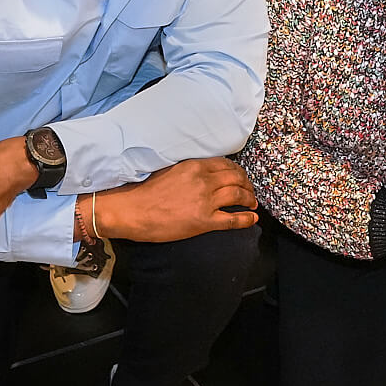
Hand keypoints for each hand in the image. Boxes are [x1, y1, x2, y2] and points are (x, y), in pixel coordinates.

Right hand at [99, 157, 258, 242]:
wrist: (133, 210)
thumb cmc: (145, 191)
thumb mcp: (169, 170)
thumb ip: (188, 170)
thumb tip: (200, 173)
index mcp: (194, 166)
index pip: (225, 164)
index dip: (237, 171)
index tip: (241, 176)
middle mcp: (204, 180)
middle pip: (235, 178)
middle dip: (247, 184)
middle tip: (250, 190)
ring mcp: (205, 201)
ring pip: (237, 195)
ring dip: (249, 199)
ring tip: (253, 203)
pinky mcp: (204, 221)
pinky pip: (232, 219)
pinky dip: (245, 219)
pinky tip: (251, 219)